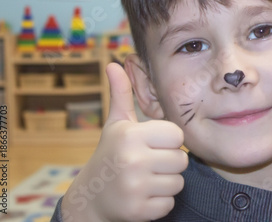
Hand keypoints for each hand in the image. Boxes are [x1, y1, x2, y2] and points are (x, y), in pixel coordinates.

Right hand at [61, 63, 187, 221]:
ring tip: (145, 178)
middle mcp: (132, 160)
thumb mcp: (116, 124)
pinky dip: (160, 202)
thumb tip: (114, 63)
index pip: (177, 135)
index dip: (168, 141)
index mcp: (131, 135)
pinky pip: (169, 203)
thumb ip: (121, 94)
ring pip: (178, 182)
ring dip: (165, 182)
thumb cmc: (110, 154)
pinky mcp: (138, 211)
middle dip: (169, 163)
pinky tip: (142, 195)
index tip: (152, 144)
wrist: (90, 198)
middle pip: (181, 160)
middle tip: (149, 164)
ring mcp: (135, 187)